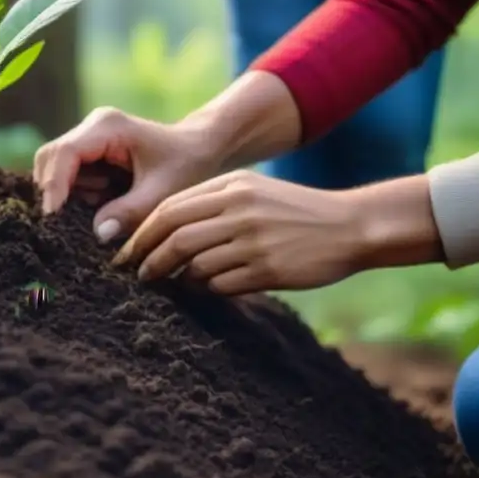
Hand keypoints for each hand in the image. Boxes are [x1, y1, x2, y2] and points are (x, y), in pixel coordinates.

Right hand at [33, 107, 219, 242]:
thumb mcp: (163, 192)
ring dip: (70, 195)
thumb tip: (98, 233)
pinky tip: (104, 202)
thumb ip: (130, 212)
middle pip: (50, 159)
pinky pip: (69, 176)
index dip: (54, 185)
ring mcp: (88, 138)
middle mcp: (91, 127)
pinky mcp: (90, 153)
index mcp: (107, 126)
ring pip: (56, 169)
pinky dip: (78, 195)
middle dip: (56, 191)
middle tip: (68, 221)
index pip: (65, 153)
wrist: (200, 147)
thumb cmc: (186, 163)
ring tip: (105, 204)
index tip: (53, 217)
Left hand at [113, 170, 372, 295]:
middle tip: (137, 273)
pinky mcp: (269, 270)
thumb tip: (165, 230)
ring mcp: (254, 241)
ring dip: (176, 277)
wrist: (351, 226)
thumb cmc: (294, 210)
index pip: (170, 209)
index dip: (142, 233)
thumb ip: (211, 202)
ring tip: (168, 283)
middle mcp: (240, 211)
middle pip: (176, 237)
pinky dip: (204, 289)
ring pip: (195, 264)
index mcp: (231, 187)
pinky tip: (202, 289)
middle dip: (148, 258)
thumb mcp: (252, 190)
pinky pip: (220, 285)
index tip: (126, 251)